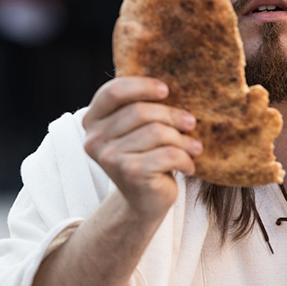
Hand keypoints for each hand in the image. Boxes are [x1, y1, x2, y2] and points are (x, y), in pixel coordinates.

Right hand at [82, 77, 200, 222]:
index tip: (166, 90)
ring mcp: (110, 157)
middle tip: (191, 122)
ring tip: (193, 147)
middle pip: (140, 111)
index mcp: (93, 121)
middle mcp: (94, 139)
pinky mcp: (130, 173)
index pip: (113, 91)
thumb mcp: (138, 129)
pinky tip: (189, 165)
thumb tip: (176, 83)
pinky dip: (185, 158)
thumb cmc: (146, 156)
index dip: (142, 86)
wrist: (145, 202)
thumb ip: (142, 107)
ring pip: (157, 131)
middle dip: (172, 115)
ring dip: (182, 139)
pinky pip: (168, 153)